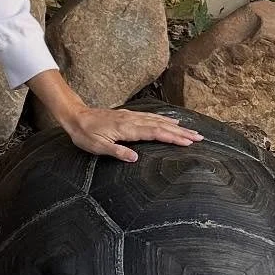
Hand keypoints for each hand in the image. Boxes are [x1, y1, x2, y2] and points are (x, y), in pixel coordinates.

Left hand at [30, 71, 202, 163]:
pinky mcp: (128, 115)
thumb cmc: (85, 134)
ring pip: (157, 120)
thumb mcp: (97, 147)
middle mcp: (132, 120)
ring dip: (175, 126)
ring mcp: (131, 116)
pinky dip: (163, 119)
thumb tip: (135, 158)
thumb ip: (117, 152)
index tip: (188, 142)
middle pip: (161, 126)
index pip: (155, 133)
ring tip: (191, 131)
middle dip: (181, 132)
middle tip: (199, 137)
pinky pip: (151, 117)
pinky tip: (170, 121)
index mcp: (127, 129)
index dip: (173, 137)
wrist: (75, 116)